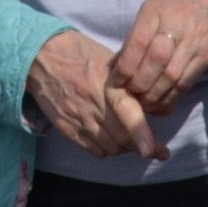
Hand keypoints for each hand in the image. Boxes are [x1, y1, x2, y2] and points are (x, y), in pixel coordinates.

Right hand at [26, 30, 164, 160]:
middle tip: (154, 148)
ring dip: (124, 147)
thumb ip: (137, 87)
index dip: (142, 135)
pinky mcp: (65, 128)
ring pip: (110, 148)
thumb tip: (165, 110)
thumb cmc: (83, 56)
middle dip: (142, 146)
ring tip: (129, 139)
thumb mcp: (113, 63)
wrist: (42, 57)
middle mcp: (92, 104)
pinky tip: (110, 138)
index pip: (128, 114)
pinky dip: (106, 149)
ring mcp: (77, 118)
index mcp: (108, 85)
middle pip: (122, 138)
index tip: (152, 150)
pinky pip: (93, 150)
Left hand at [109, 0, 207, 114]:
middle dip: (139, 84)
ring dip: (154, 95)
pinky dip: (170, 97)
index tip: (117, 81)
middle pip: (155, 61)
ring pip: (171, 76)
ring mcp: (194, 41)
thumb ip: (135, 37)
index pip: (138, 42)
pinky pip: (185, 82)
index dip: (125, 67)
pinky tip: (161, 102)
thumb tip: (113, 67)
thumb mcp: (153, 12)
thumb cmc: (178, 9)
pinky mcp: (206, 57)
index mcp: (156, 10)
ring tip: (143, 103)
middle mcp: (176, 24)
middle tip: (130, 95)